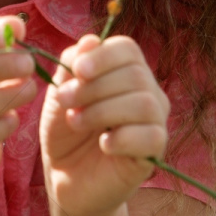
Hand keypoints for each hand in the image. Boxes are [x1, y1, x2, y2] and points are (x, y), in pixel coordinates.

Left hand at [39, 33, 170, 215]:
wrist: (65, 174)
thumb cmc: (65, 127)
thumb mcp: (60, 90)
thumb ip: (72, 63)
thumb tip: (91, 40)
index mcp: (124, 69)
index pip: (127, 48)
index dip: (103, 56)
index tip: (78, 71)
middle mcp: (147, 90)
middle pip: (135, 74)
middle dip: (94, 87)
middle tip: (66, 102)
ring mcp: (154, 120)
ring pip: (143, 103)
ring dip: (102, 112)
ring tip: (76, 122)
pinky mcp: (155, 150)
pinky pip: (151, 136)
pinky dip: (121, 138)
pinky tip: (103, 144)